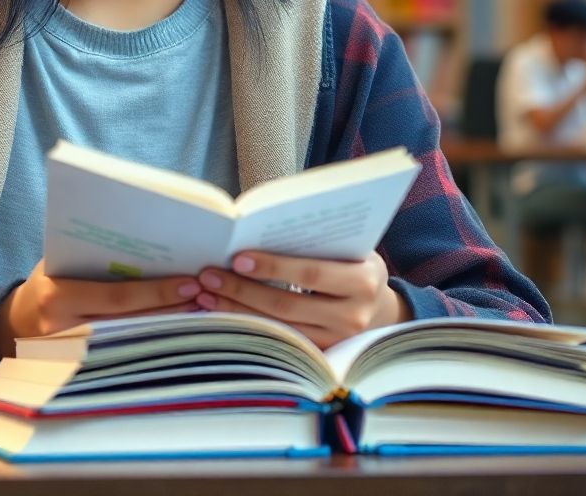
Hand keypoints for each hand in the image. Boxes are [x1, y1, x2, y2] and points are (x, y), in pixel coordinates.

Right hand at [0, 259, 200, 356]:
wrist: (11, 328)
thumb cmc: (42, 285)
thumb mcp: (54, 264)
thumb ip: (90, 257)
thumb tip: (142, 244)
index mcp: (59, 297)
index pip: (118, 297)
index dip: (157, 292)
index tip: (190, 283)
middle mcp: (68, 330)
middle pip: (134, 322)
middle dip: (172, 310)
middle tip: (206, 296)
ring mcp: (77, 355)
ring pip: (135, 341)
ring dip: (170, 326)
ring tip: (200, 310)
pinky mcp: (86, 368)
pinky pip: (128, 352)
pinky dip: (155, 340)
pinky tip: (178, 329)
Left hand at [194, 251, 409, 349]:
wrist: (379, 307)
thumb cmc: (353, 263)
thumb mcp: (346, 247)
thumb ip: (312, 242)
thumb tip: (254, 229)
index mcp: (363, 280)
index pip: (309, 273)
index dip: (272, 267)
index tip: (237, 257)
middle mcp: (353, 316)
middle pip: (287, 305)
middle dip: (242, 291)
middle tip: (208, 276)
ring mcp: (337, 342)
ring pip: (278, 328)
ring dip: (237, 311)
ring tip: (206, 295)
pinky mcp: (321, 356)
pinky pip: (279, 342)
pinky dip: (248, 326)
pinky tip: (223, 314)